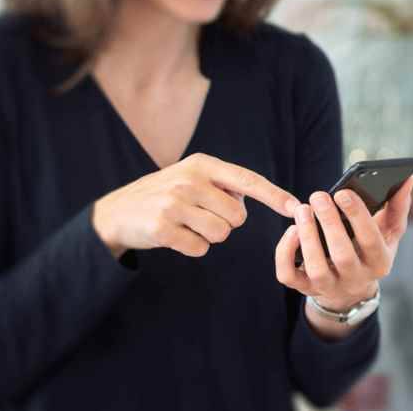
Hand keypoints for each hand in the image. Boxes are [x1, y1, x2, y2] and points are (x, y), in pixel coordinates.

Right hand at [92, 153, 297, 258]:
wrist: (116, 213)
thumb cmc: (164, 195)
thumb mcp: (190, 176)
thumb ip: (222, 183)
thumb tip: (253, 198)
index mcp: (202, 164)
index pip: (248, 180)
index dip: (274, 195)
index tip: (296, 207)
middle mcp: (189, 179)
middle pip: (237, 216)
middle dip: (226, 223)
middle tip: (200, 216)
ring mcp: (174, 203)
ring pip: (221, 234)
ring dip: (209, 236)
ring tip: (187, 225)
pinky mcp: (162, 227)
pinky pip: (200, 248)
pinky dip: (192, 247)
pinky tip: (175, 236)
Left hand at [275, 176, 412, 311]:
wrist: (350, 289)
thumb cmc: (370, 251)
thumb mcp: (388, 233)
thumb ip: (397, 207)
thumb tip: (408, 180)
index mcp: (379, 263)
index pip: (371, 241)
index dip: (357, 217)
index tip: (343, 192)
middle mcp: (355, 279)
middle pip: (343, 255)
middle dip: (330, 223)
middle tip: (319, 195)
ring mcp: (329, 286)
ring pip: (316, 268)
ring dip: (308, 236)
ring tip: (303, 209)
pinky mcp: (305, 288)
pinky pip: (289, 275)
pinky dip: (286, 253)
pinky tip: (291, 230)